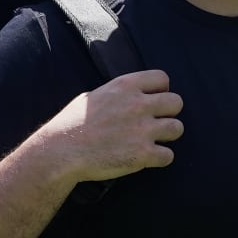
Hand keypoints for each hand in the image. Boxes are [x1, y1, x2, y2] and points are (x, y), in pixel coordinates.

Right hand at [42, 69, 183, 181]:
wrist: (60, 152)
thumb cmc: (71, 125)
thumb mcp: (93, 97)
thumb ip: (117, 94)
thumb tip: (131, 95)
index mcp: (125, 86)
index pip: (163, 78)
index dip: (160, 91)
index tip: (151, 102)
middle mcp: (137, 104)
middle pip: (177, 102)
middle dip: (168, 113)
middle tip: (154, 123)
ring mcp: (142, 130)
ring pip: (177, 128)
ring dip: (167, 136)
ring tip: (152, 141)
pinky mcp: (143, 154)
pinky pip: (169, 155)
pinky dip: (160, 159)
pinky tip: (147, 158)